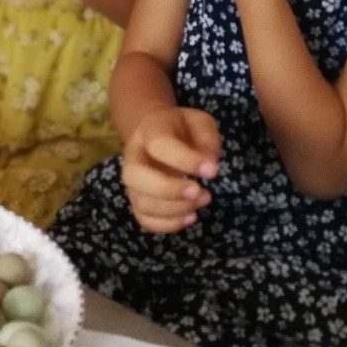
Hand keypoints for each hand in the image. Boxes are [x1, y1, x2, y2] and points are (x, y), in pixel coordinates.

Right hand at [121, 107, 220, 233]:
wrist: (156, 133)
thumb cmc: (181, 128)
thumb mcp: (199, 122)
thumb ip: (207, 139)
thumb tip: (210, 167)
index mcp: (149, 131)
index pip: (159, 145)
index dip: (185, 160)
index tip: (213, 171)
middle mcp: (133, 156)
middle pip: (135, 176)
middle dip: (169, 189)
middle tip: (200, 191)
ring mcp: (133, 182)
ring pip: (141, 202)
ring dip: (175, 209)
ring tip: (203, 200)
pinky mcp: (138, 201)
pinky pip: (145, 220)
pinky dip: (168, 224)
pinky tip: (190, 216)